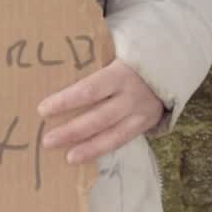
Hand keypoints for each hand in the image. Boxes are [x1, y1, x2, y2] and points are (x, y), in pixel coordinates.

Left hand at [37, 59, 163, 163]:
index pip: (89, 90)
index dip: (66, 101)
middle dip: (72, 131)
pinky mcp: (145, 125)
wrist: (168, 68)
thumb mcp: (112, 54)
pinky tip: (85, 156)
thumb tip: (52, 71)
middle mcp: (130, 96)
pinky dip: (102, 150)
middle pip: (98, 118)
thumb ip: (90, 64)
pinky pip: (121, 141)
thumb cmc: (128, 60)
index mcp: (119, 74)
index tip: (42, 110)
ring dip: (88, 148)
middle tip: (47, 141)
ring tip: (68, 157)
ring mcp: (140, 113)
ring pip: (112, 136)